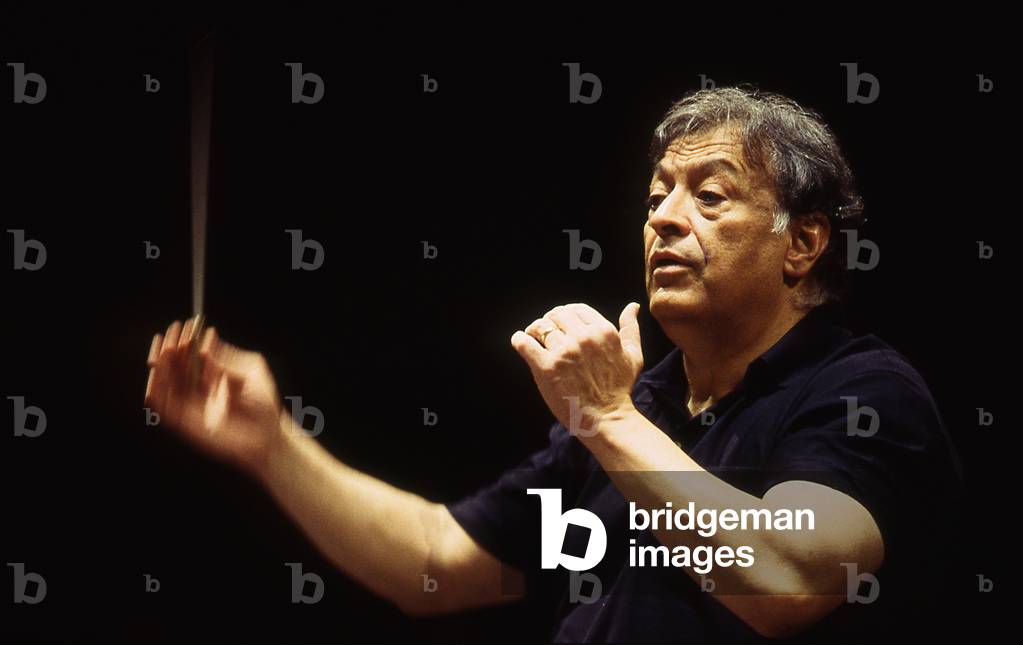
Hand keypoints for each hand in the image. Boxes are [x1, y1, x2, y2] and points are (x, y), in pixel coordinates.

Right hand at [144, 318, 285, 477]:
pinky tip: (154, 376)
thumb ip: (227, 359)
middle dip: (170, 349)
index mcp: (211, 374)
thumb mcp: (252, 373)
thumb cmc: (264, 405)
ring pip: (165, 383)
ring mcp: (189, 405)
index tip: (185, 325)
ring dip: (161, 367)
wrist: (267, 436)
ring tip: (163, 351)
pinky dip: (156, 391)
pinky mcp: (184, 423)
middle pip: (174, 365)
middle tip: (169, 335)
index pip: (191, 353)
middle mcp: (197, 387)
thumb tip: (208, 336)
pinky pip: (163, 407)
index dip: (186, 338)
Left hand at [511, 302, 643, 436]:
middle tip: (545, 332)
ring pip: (539, 326)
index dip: (565, 314)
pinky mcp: (546, 367)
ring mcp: (564, 352)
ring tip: (533, 339)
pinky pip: (524, 343)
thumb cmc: (619, 388)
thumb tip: (632, 306)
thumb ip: (630, 328)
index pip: (576, 309)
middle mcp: (583, 338)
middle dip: (549, 321)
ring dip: (534, 331)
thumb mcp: (633, 355)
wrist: (607, 418)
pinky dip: (519, 339)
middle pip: (556, 315)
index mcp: (603, 331)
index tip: (561, 324)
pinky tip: (521, 342)